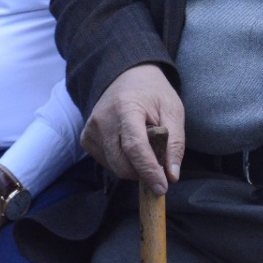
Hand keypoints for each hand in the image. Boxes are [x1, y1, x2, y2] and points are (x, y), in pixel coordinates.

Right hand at [80, 63, 184, 193]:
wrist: (127, 75)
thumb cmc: (153, 93)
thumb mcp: (173, 111)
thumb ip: (175, 143)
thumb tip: (172, 176)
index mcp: (126, 108)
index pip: (134, 147)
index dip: (148, 170)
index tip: (162, 187)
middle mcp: (103, 120)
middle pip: (122, 163)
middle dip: (143, 173)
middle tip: (159, 164)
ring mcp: (91, 130)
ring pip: (114, 167)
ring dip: (133, 167)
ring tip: (144, 146)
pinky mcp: (86, 138)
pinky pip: (106, 163)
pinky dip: (122, 163)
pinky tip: (129, 146)